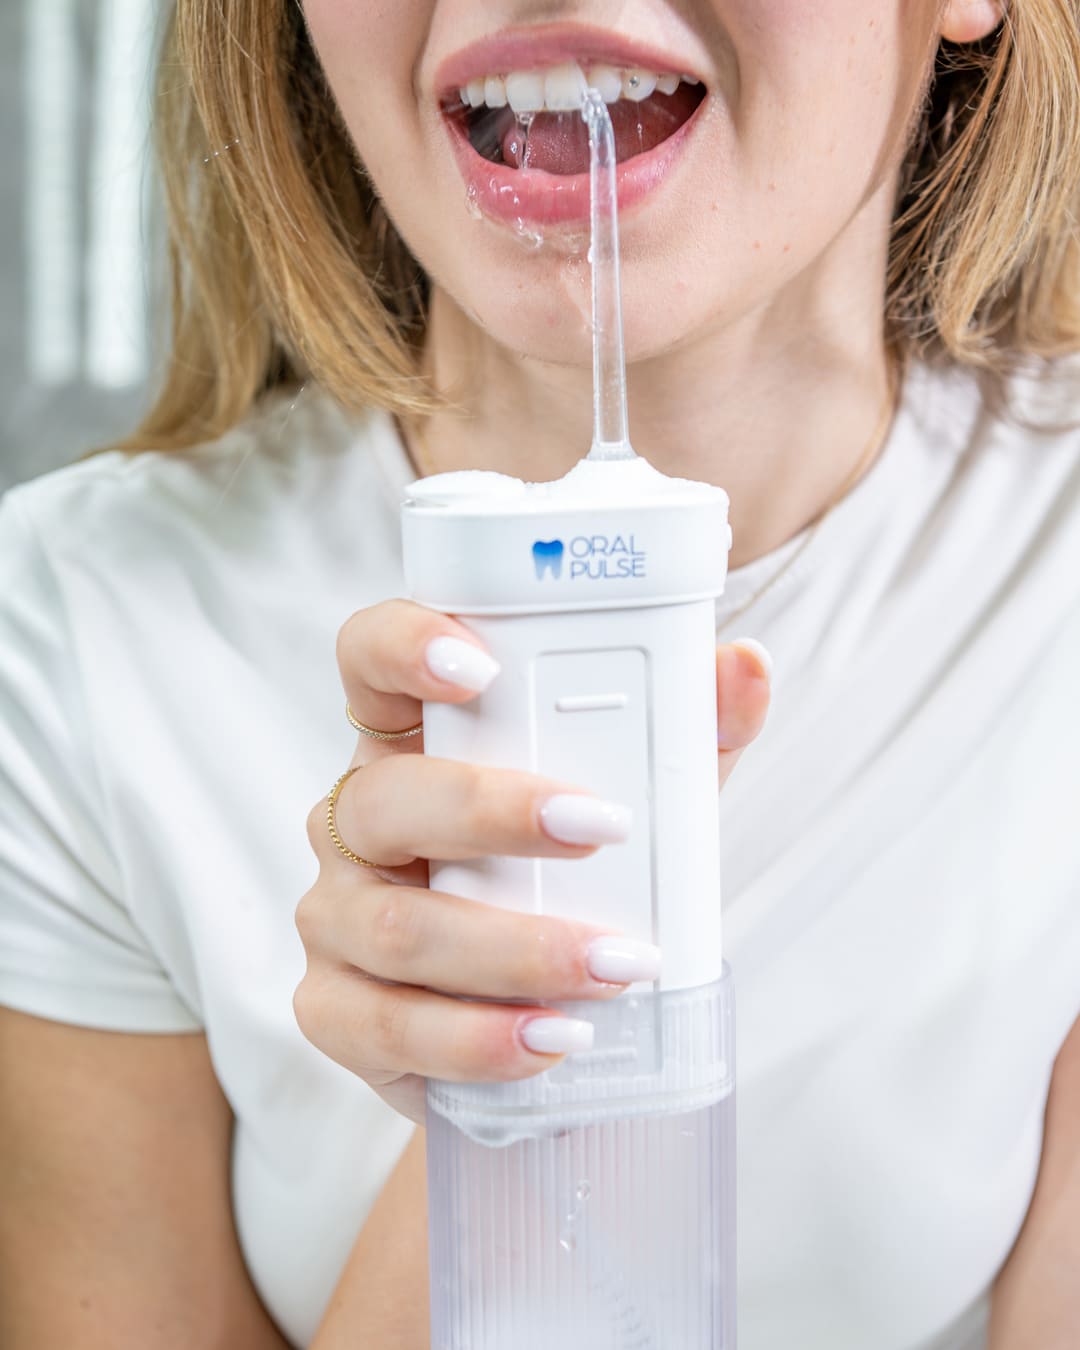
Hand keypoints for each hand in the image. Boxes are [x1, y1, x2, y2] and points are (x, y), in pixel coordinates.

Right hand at [294, 600, 770, 1123]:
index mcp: (413, 741)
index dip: (406, 645)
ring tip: (615, 967)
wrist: (544, 1020)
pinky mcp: (334, 1009)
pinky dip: (478, 1038)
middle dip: (492, 813)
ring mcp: (335, 915)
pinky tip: (554, 1038)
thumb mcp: (639, 804)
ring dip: (514, 949)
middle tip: (600, 829)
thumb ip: (689, 737)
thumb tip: (746, 666)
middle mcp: (358, 819)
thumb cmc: (576, 881)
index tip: (479, 665)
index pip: (370, 659)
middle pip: (386, 797)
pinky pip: (387, 1026)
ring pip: (398, 926)